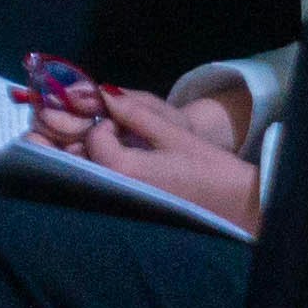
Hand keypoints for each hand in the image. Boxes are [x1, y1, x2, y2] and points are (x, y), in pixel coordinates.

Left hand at [27, 82, 262, 232]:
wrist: (236, 206)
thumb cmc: (209, 169)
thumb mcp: (172, 133)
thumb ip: (135, 113)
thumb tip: (102, 93)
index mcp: (125, 171)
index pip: (94, 139)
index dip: (104, 124)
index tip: (119, 121)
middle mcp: (115, 192)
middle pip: (77, 164)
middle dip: (71, 144)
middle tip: (83, 132)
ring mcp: (119, 207)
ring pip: (84, 179)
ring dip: (80, 160)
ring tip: (90, 146)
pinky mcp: (126, 214)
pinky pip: (99, 192)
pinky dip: (94, 177)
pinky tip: (106, 167)